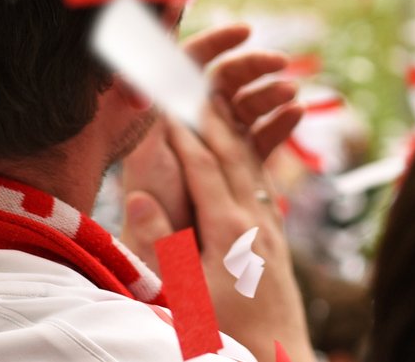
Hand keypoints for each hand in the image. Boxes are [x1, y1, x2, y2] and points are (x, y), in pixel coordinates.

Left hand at [120, 23, 304, 233]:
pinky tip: (296, 113)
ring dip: (270, 92)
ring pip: (248, 105)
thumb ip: (150, 118)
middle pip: (225, 80)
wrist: (168, 259)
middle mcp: (193, 121)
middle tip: (279, 62)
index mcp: (168, 112)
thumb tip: (149, 71)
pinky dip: (279, 121)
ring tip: (290, 92)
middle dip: (253, 65)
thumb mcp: (147, 157)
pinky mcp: (237, 166)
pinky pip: (261, 136)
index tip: (244, 32)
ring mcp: (217, 142)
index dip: (217, 42)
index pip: (191, 63)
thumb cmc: (154, 206)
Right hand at [122, 99, 316, 361]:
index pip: (203, 166)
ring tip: (218, 99)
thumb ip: (160, 245)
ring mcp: (270, 229)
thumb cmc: (225, 336)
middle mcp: (256, 221)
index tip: (165, 100)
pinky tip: (243, 150)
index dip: (182, 131)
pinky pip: (262, 185)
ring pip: (252, 165)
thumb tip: (135, 198)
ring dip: (234, 129)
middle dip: (211, 116)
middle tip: (192, 80)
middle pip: (232, 154)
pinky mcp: (277, 241)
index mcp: (230, 230)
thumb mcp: (183, 296)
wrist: (278, 359)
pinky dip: (251, 156)